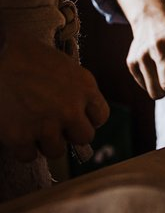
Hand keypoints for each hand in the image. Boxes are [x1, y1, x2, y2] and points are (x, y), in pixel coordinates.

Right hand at [0, 30, 109, 161]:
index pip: (100, 117)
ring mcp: (46, 125)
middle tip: (53, 124)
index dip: (86, 118)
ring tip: (31, 125)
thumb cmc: (27, 56)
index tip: (75, 116)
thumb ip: (78, 91)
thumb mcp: (65, 67)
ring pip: (56, 151)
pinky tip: (16, 131)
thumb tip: (81, 116)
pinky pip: (28, 156)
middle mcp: (70, 109)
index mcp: (85, 88)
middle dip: (69, 133)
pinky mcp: (19, 137)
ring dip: (45, 142)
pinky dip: (21, 148)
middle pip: (84, 138)